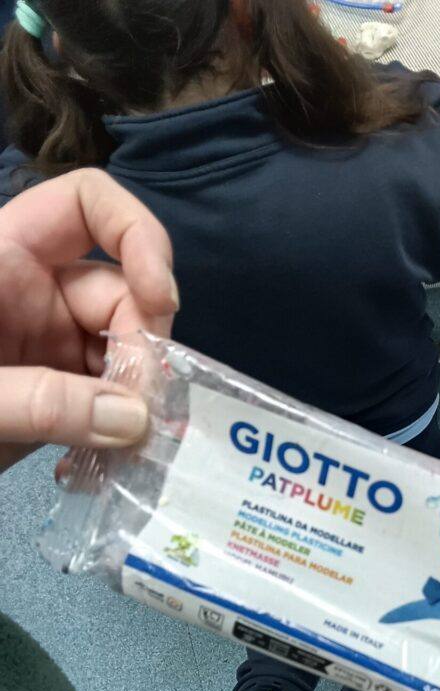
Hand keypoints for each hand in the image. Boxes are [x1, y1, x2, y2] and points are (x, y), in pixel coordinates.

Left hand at [0, 169, 177, 470]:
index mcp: (0, 257)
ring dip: (135, 403)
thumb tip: (136, 421)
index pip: (87, 205)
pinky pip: (105, 406)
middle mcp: (33, 292)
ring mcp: (45, 347)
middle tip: (144, 412)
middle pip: (121, 294)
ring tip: (127, 454)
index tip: (159, 299)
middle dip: (142, 348)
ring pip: (123, 356)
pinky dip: (113, 437)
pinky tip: (96, 471)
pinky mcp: (50, 399)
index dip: (137, 236)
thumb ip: (42, 403)